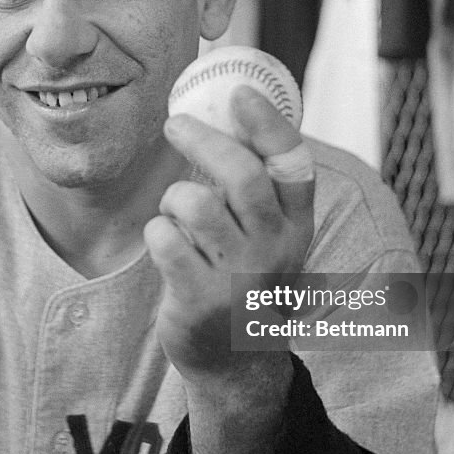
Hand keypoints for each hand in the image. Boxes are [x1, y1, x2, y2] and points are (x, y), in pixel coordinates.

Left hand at [144, 85, 314, 383]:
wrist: (238, 361)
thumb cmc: (243, 276)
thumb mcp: (266, 233)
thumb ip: (254, 184)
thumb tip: (225, 111)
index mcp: (295, 224)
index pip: (292, 163)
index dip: (267, 123)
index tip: (240, 92)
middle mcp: (275, 248)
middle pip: (241, 175)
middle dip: (201, 139)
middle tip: (175, 124)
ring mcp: (240, 277)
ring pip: (195, 203)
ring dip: (175, 197)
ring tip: (177, 212)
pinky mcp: (200, 299)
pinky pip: (164, 239)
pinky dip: (157, 232)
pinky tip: (168, 245)